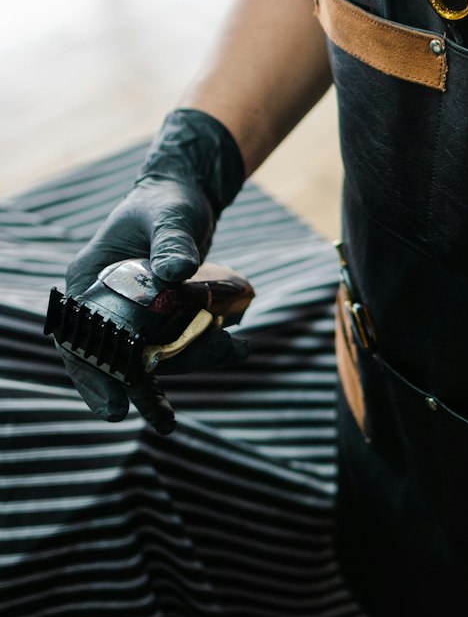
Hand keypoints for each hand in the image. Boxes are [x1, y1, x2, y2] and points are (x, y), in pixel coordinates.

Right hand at [57, 109, 244, 432]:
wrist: (188, 195)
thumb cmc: (169, 201)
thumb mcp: (172, 214)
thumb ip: (173, 239)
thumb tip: (176, 271)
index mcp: (89, 281)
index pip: (80, 339)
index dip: (93, 376)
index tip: (114, 407)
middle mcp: (106, 303)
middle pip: (118, 358)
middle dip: (144, 385)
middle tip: (164, 421)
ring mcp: (135, 314)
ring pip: (155, 355)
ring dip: (191, 360)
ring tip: (235, 348)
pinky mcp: (163, 317)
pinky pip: (181, 342)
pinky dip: (206, 346)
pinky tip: (238, 343)